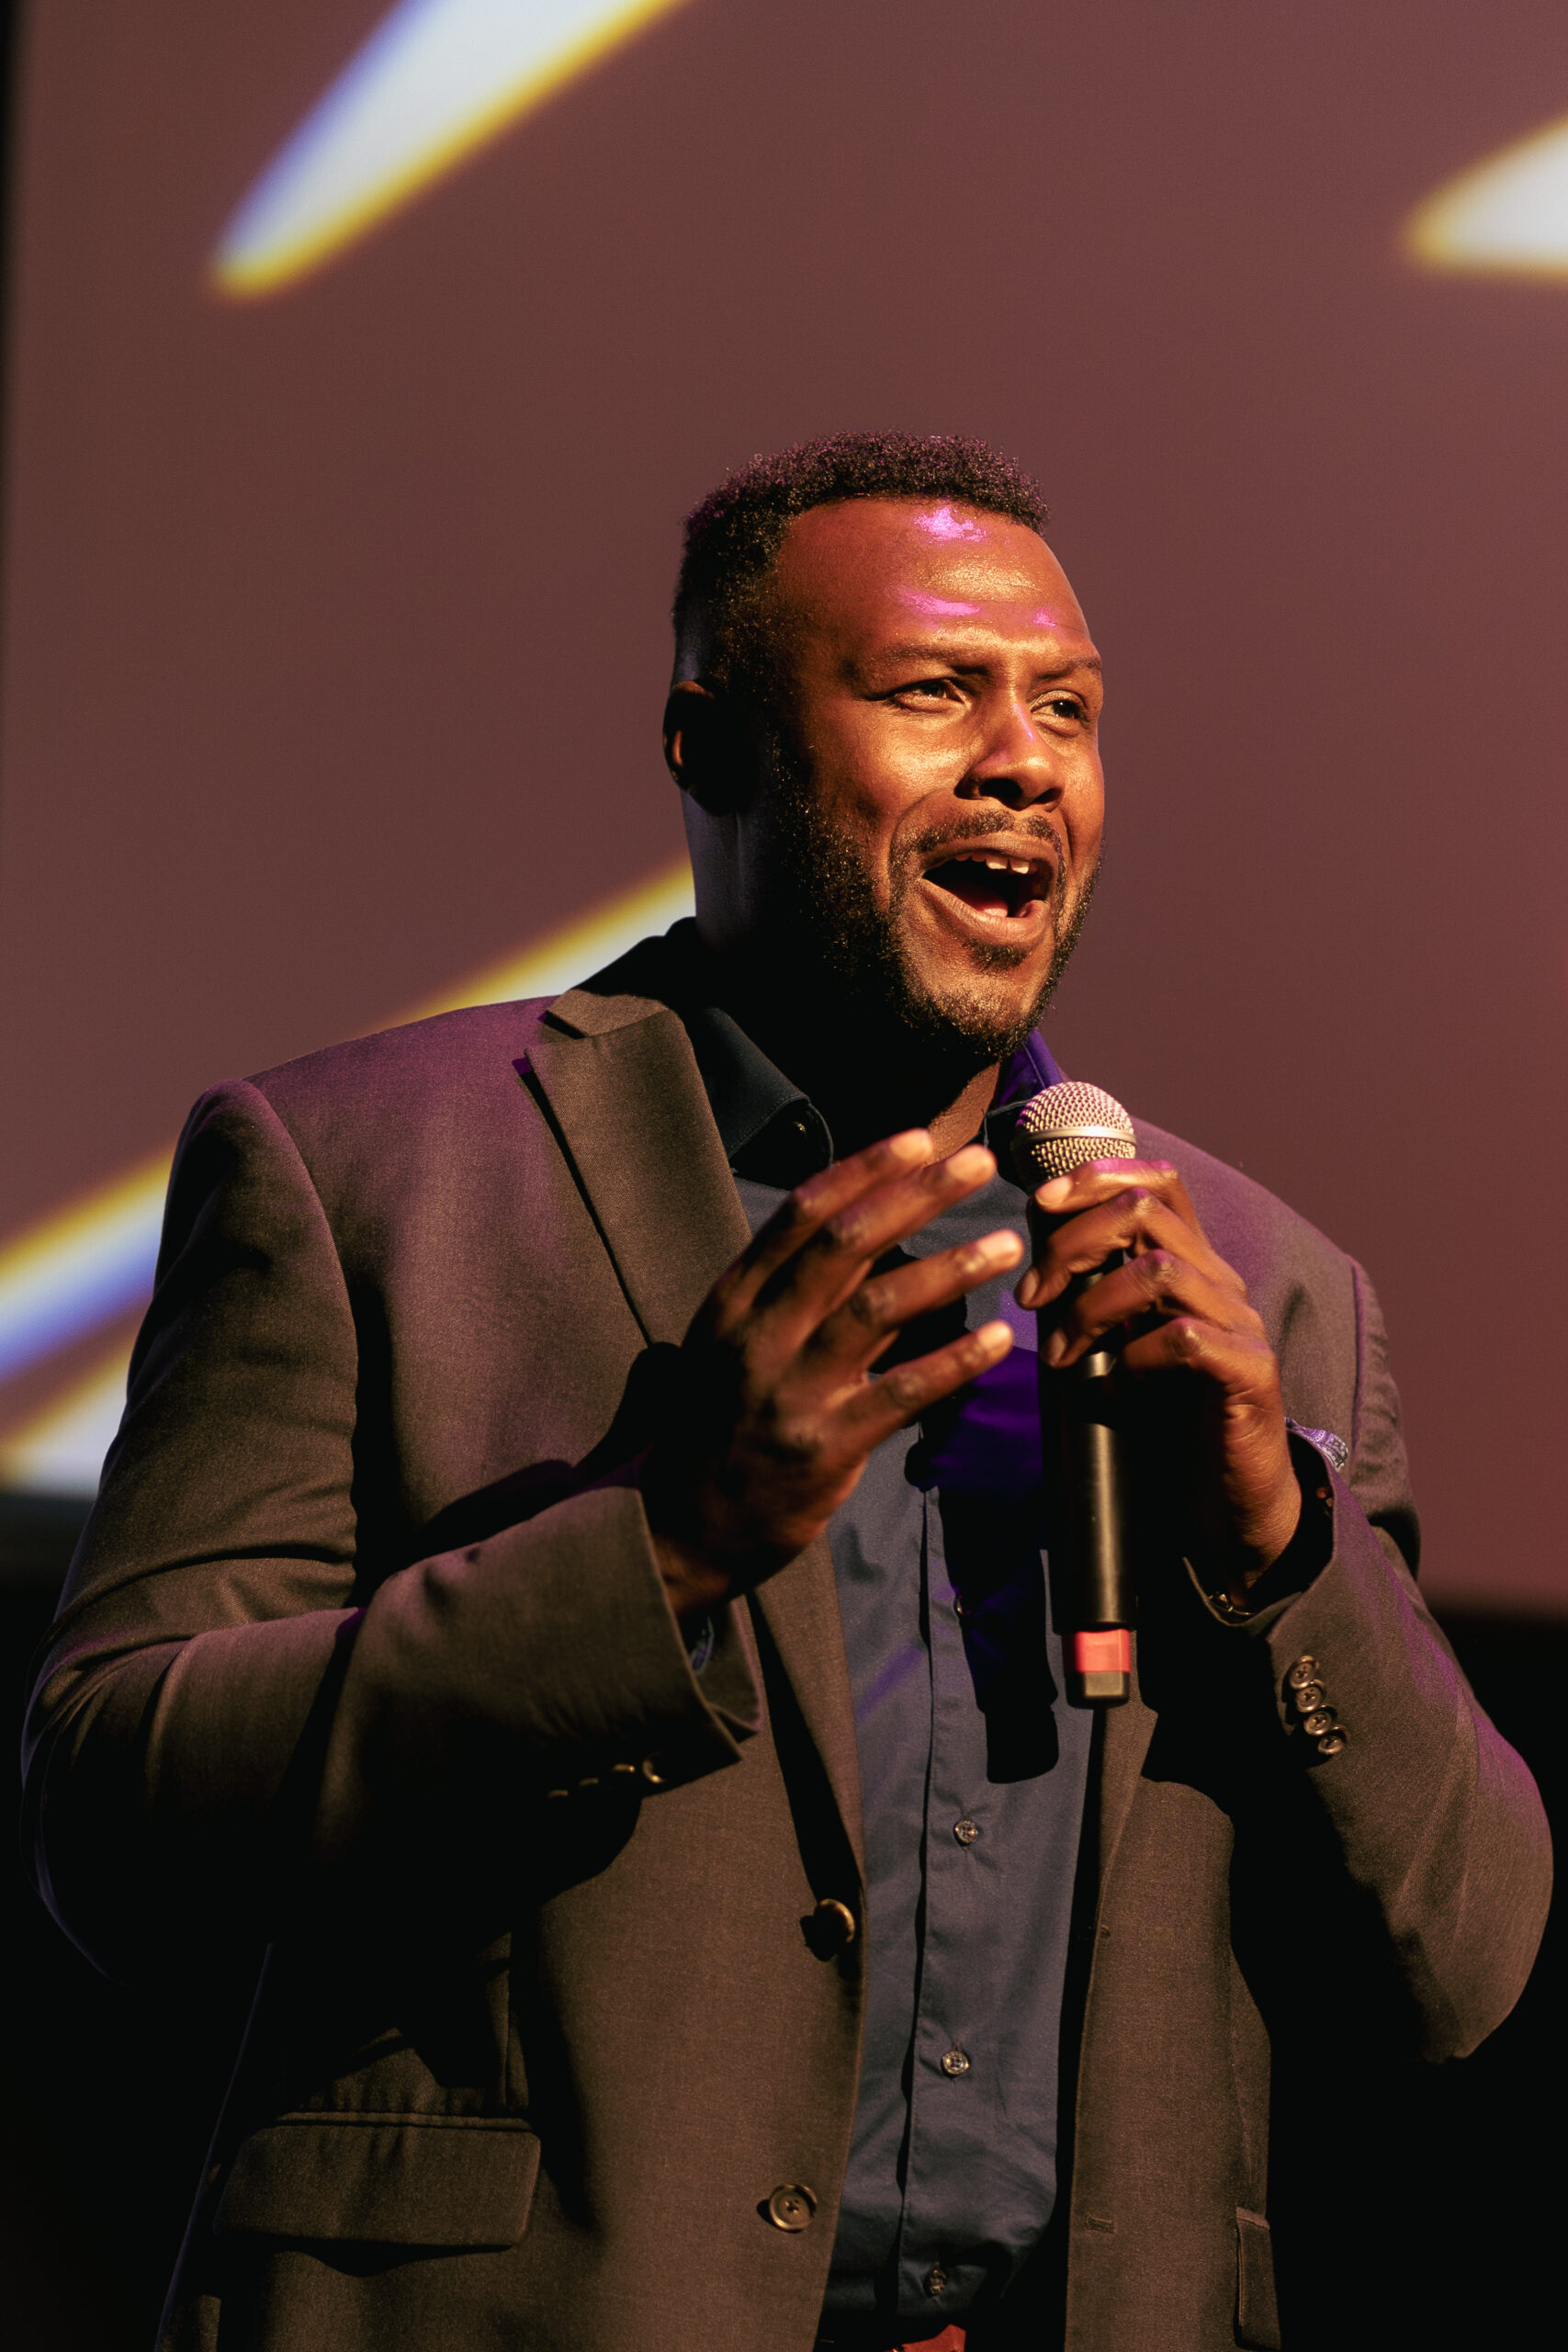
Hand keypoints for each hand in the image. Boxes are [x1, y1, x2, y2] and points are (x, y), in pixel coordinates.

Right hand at [643, 1131, 1022, 1617]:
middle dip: (917, 1195)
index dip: (866, 1169)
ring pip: (878, 1309)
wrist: (682, 1524)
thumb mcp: (738, 1344)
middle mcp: (758, 1333)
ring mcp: (789, 1390)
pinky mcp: (823, 1447)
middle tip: (978, 1164)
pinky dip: (954, 1361)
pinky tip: (998, 1340)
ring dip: (949, 1269)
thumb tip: (879, 1234)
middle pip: (846, 1243)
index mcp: (735, 1298)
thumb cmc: (721, 1423)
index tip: (921, 1140)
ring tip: (1003, 1245)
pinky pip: (902, 1393)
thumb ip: (801, 1294)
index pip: (804, 1212)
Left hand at [1016, 1159, 1298, 1599]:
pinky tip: (1117, 1385)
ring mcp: (1240, 1325)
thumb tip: (1033, 1266)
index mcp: (1192, 1266)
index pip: (1158, 1183)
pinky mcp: (1249, 1373)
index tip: (1041, 1201)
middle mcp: (1221, 1283)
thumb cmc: (1169, 1424)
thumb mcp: (1123, 1347)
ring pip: (1158, 1271)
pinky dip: (1135, 1356)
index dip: (1099, 1176)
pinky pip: (1185, 1339)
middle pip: (1147, 1213)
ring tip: (1061, 1353)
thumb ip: (1097, 1302)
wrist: (1230, 1504)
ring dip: (1091, 1306)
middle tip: (1030, 1294)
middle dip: (1072, 1244)